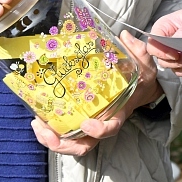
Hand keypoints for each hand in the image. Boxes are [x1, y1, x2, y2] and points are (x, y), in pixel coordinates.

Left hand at [32, 31, 161, 155]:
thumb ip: (138, 51)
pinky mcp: (80, 119)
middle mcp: (103, 122)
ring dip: (52, 139)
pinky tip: (38, 118)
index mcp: (118, 112)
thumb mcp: (144, 64)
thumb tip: (124, 36)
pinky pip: (64, 131)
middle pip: (84, 144)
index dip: (99, 131)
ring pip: (71, 142)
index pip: (111, 128)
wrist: (139, 89)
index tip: (86, 124)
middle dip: (64, 144)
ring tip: (37, 125)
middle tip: (48, 133)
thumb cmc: (140, 79)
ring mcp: (90, 124)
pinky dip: (50, 130)